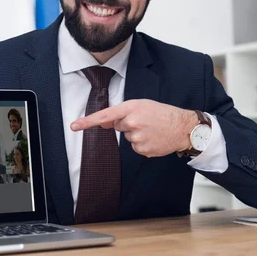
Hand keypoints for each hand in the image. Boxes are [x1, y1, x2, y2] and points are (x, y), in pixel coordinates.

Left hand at [70, 99, 196, 157]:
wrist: (183, 127)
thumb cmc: (162, 113)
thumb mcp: (141, 106)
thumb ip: (121, 113)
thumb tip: (103, 123)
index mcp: (131, 108)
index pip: (105, 115)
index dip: (87, 122)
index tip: (74, 126)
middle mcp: (132, 122)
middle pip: (118, 126)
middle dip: (128, 124)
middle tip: (145, 121)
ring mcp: (137, 137)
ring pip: (127, 137)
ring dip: (136, 134)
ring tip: (152, 129)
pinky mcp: (142, 149)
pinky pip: (135, 147)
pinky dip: (143, 143)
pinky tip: (153, 138)